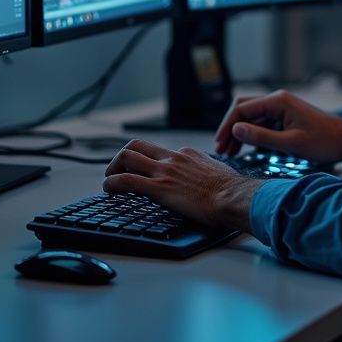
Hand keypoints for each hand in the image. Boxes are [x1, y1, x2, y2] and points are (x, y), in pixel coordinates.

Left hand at [103, 138, 262, 231]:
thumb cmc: (230, 190)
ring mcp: (165, 171)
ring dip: (112, 168)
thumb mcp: (216, 171)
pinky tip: (109, 189)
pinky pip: (127, 180)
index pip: (158, 151)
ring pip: (127, 157)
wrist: (232, 196)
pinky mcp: (159, 187)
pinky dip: (112, 182)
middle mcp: (173, 157)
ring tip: (108, 180)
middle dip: (122, 157)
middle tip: (116, 170)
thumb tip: (202, 178)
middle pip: (137, 145)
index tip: (141, 172)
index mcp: (187, 153)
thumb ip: (203, 171)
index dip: (145, 162)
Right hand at [214, 90, 341, 164]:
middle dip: (230, 128)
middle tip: (221, 149)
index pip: (242, 109)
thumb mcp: (290, 143)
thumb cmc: (323, 141)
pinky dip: (251, 134)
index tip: (219, 144)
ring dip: (239, 132)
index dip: (227, 126)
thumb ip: (261, 137)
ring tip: (229, 152)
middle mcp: (277, 100)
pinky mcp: (284, 117)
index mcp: (278, 101)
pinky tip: (244, 148)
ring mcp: (281, 108)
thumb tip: (235, 130)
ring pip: (251, 117)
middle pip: (244, 109)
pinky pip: (261, 122)